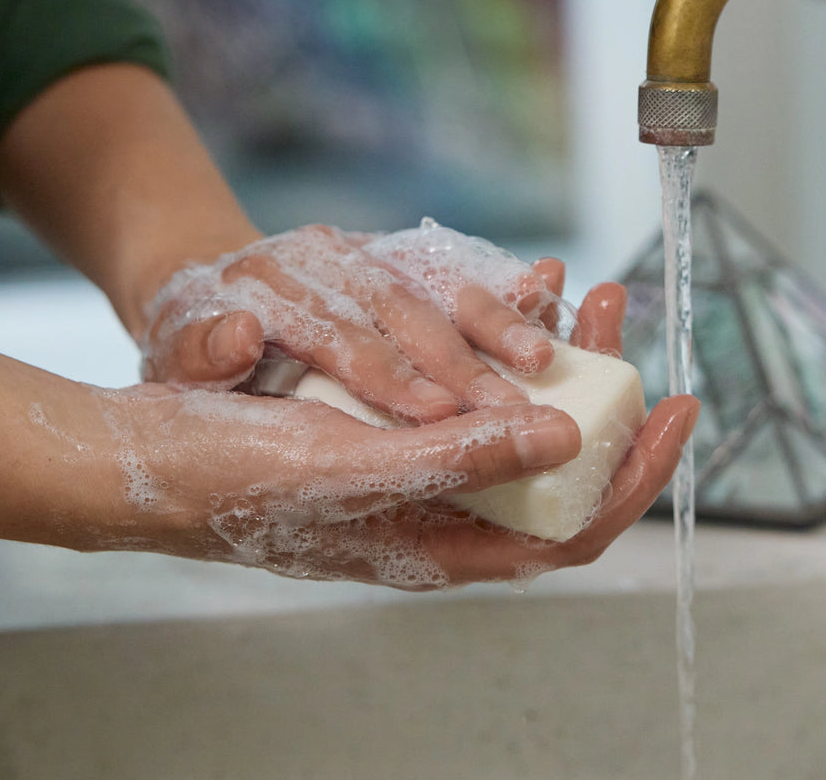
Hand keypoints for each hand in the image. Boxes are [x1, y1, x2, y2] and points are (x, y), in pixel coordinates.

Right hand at [108, 267, 696, 589]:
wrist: (149, 453)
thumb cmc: (233, 478)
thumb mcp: (349, 469)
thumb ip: (459, 461)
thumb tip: (563, 441)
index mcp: (443, 542)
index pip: (570, 527)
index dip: (633, 475)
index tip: (676, 409)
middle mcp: (443, 507)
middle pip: (553, 459)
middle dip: (600, 385)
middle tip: (617, 308)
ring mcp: (421, 463)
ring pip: (515, 410)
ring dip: (553, 347)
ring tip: (578, 284)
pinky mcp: (396, 423)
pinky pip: (470, 377)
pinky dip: (498, 332)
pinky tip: (517, 286)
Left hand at [140, 222, 577, 421]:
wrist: (212, 284)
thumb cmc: (196, 340)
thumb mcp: (179, 356)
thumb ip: (202, 352)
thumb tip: (238, 335)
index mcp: (269, 282)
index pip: (337, 332)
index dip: (387, 375)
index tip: (436, 416)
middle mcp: (325, 254)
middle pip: (402, 308)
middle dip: (459, 361)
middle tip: (511, 411)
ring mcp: (364, 248)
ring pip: (439, 281)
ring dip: (495, 321)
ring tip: (543, 359)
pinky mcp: (393, 250)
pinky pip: (453, 263)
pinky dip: (500, 284)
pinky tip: (546, 296)